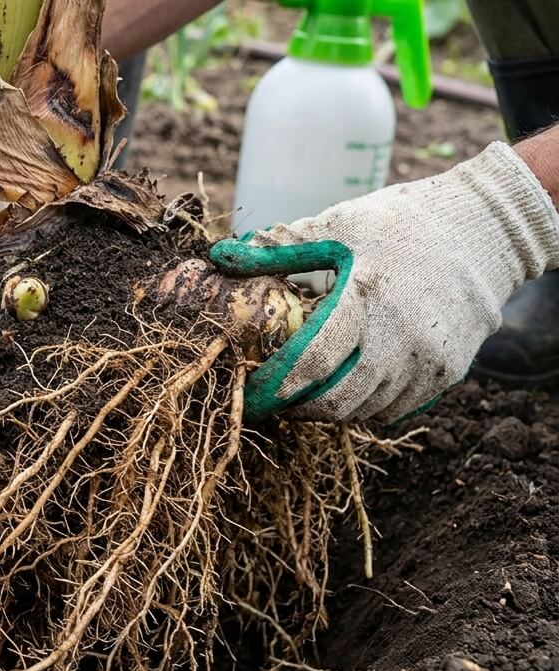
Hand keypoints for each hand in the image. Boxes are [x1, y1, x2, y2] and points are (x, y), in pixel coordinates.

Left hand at [210, 142, 558, 422]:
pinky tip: (347, 390)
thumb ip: (281, 248)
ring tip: (305, 396)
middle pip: (337, 400)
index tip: (250, 393)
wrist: (485, 229)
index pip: (311, 364)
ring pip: (367, 410)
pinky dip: (367, 407)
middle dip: (298, 407)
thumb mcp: (340, 224)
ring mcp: (429, 360)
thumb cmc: (402, 222)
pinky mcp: (448, 371)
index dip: (275, 387)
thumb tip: (221, 254)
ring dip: (331, 410)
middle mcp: (400, 338)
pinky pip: (397, 409)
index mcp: (365, 300)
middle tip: (273, 401)